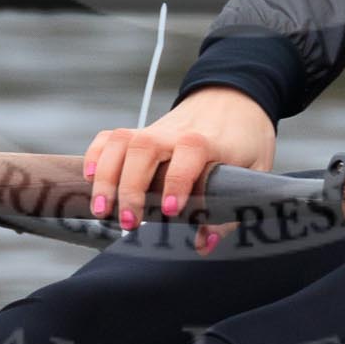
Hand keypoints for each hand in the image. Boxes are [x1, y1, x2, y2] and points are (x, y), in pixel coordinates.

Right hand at [83, 86, 276, 252]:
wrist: (234, 99)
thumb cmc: (246, 142)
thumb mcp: (255, 174)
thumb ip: (230, 210)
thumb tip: (202, 244)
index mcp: (209, 140)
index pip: (190, 151)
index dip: (178, 179)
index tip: (170, 209)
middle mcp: (176, 133)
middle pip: (144, 147)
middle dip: (131, 187)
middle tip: (129, 224)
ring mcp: (155, 131)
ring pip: (121, 142)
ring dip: (105, 175)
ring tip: (101, 210)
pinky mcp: (141, 134)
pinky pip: (110, 137)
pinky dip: (95, 155)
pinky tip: (89, 180)